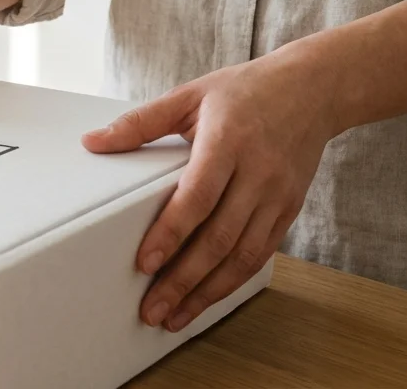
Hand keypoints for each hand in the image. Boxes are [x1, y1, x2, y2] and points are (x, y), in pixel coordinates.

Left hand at [81, 48, 340, 331]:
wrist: (313, 90)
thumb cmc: (245, 91)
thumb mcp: (189, 96)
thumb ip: (140, 122)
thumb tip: (93, 142)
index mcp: (228, 141)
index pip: (197, 196)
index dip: (171, 233)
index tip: (145, 263)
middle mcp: (257, 173)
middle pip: (220, 237)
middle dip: (184, 279)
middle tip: (152, 309)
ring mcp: (277, 195)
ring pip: (243, 255)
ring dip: (208, 292)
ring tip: (175, 317)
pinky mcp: (289, 209)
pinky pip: (261, 254)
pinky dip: (233, 281)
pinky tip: (208, 298)